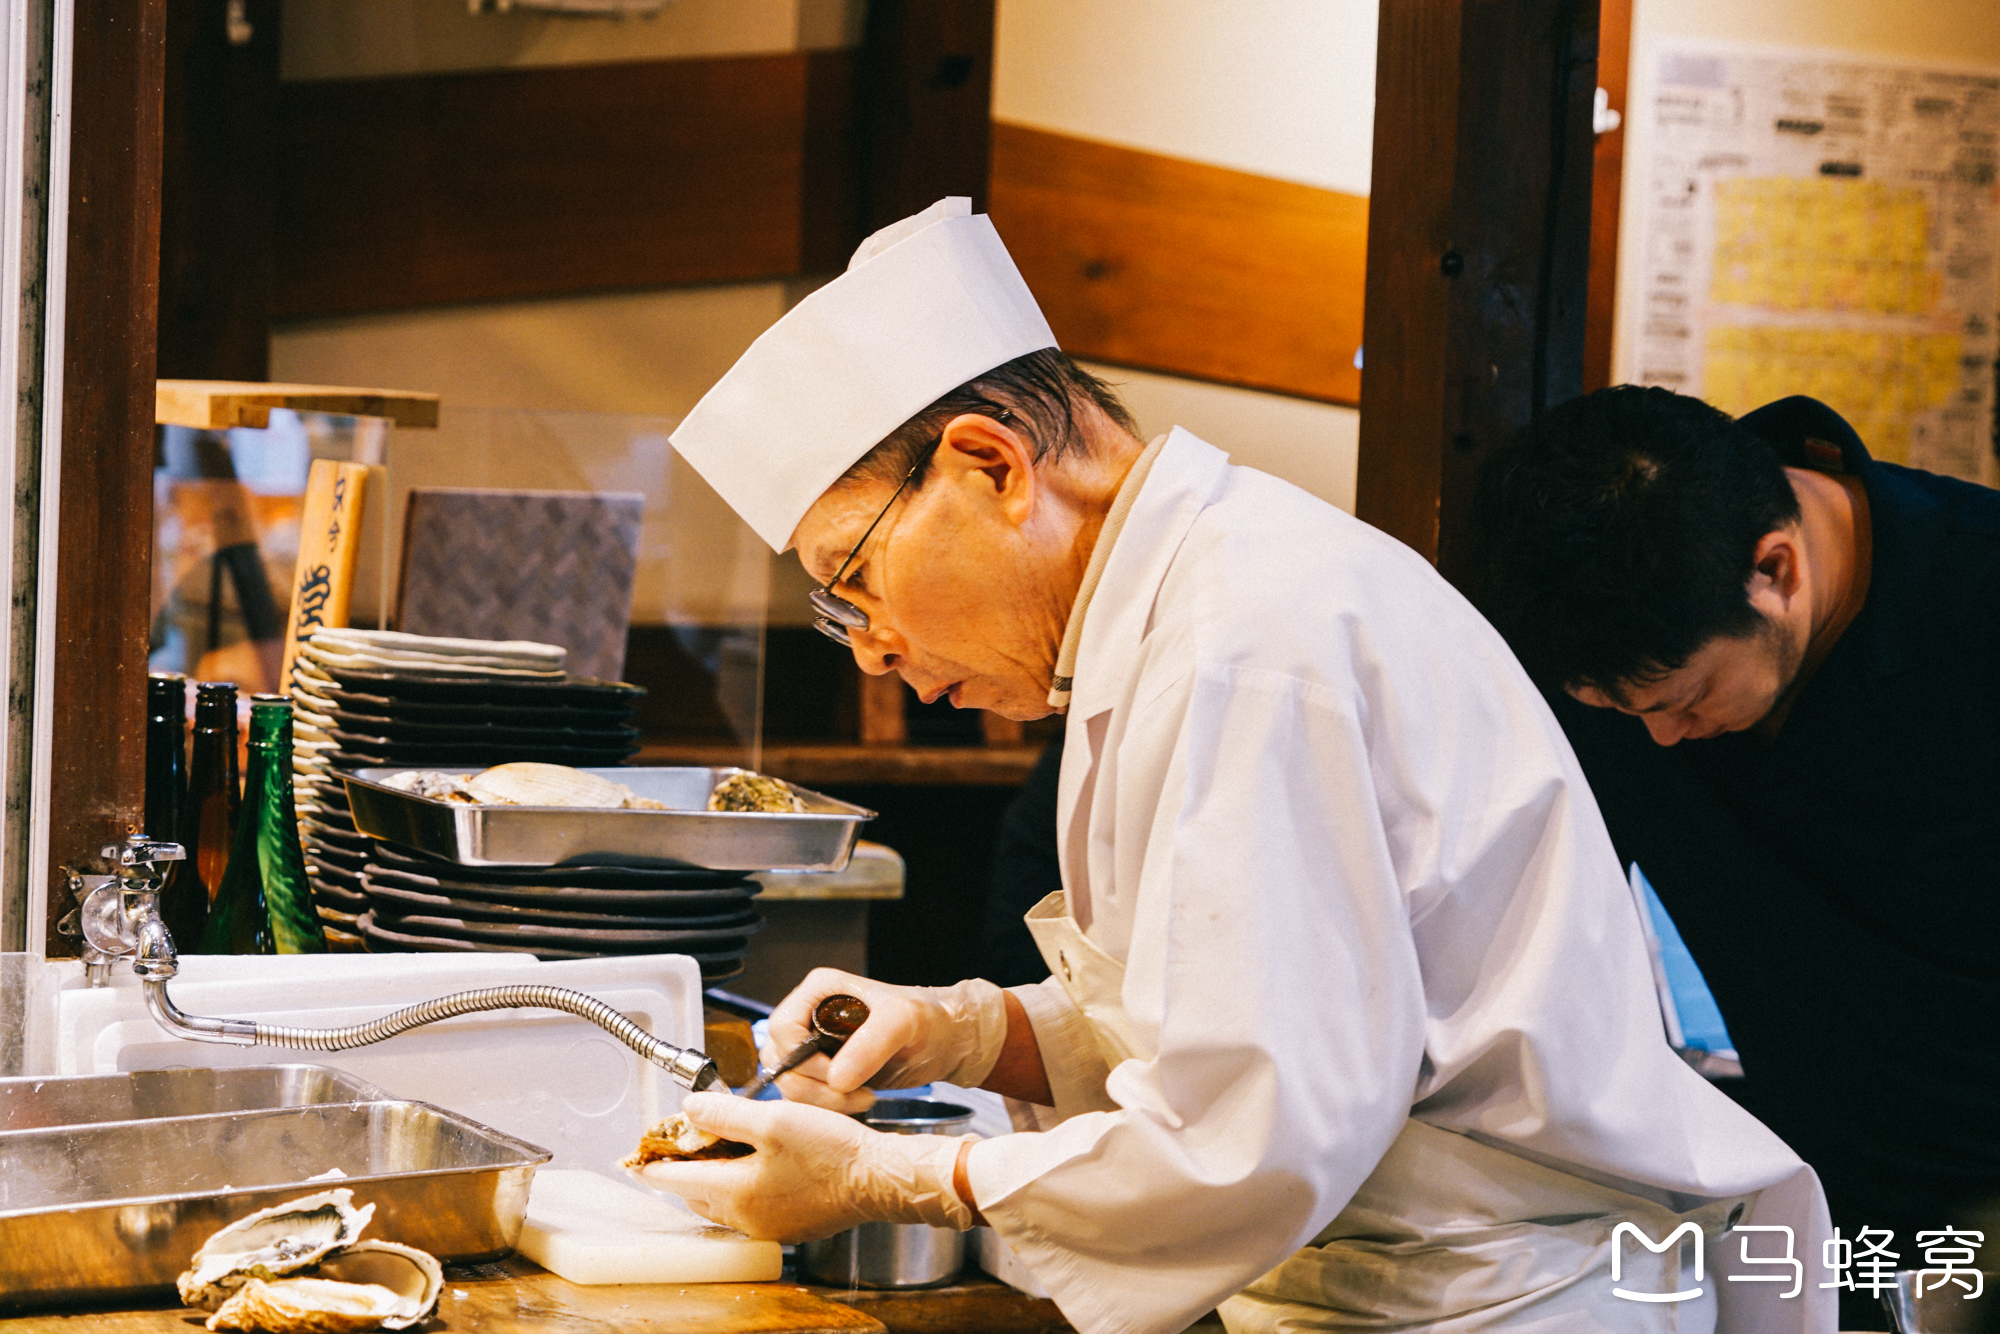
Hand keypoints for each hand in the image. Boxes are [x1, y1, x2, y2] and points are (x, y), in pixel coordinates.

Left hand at [634, 1092, 971, 1242]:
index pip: (673, 1179)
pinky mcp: (790, 1224)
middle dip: (681, 1168)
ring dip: (710, 1178)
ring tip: (715, 1149)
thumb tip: (689, 1109)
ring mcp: (768, 1225)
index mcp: (733, 1191)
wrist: (878, 1178)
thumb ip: (724, 1113)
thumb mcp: (773, 1119)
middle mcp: (745, 1217)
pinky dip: (739, 1187)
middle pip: (693, 1193)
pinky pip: (748, 1208)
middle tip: (679, 1142)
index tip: (640, 1150)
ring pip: (720, 1202)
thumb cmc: (832, 1151)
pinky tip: (754, 1165)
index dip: (653, 1159)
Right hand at [764, 968, 1006, 1112]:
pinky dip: (828, 1108)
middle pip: (780, 1061)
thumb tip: (837, 1078)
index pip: (781, 1028)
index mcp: (818, 992)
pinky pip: (806, 1097)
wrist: (944, 1041)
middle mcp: (808, 1016)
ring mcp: (814, 1046)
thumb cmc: (927, 1018)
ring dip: (822, 1101)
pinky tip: (858, 1102)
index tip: (837, 1075)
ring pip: (790, 1083)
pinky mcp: (823, 1073)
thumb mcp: (904, 1020)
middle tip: (853, 1094)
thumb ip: (872, 1044)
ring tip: (863, 1098)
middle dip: (813, 1087)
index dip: (803, 1059)